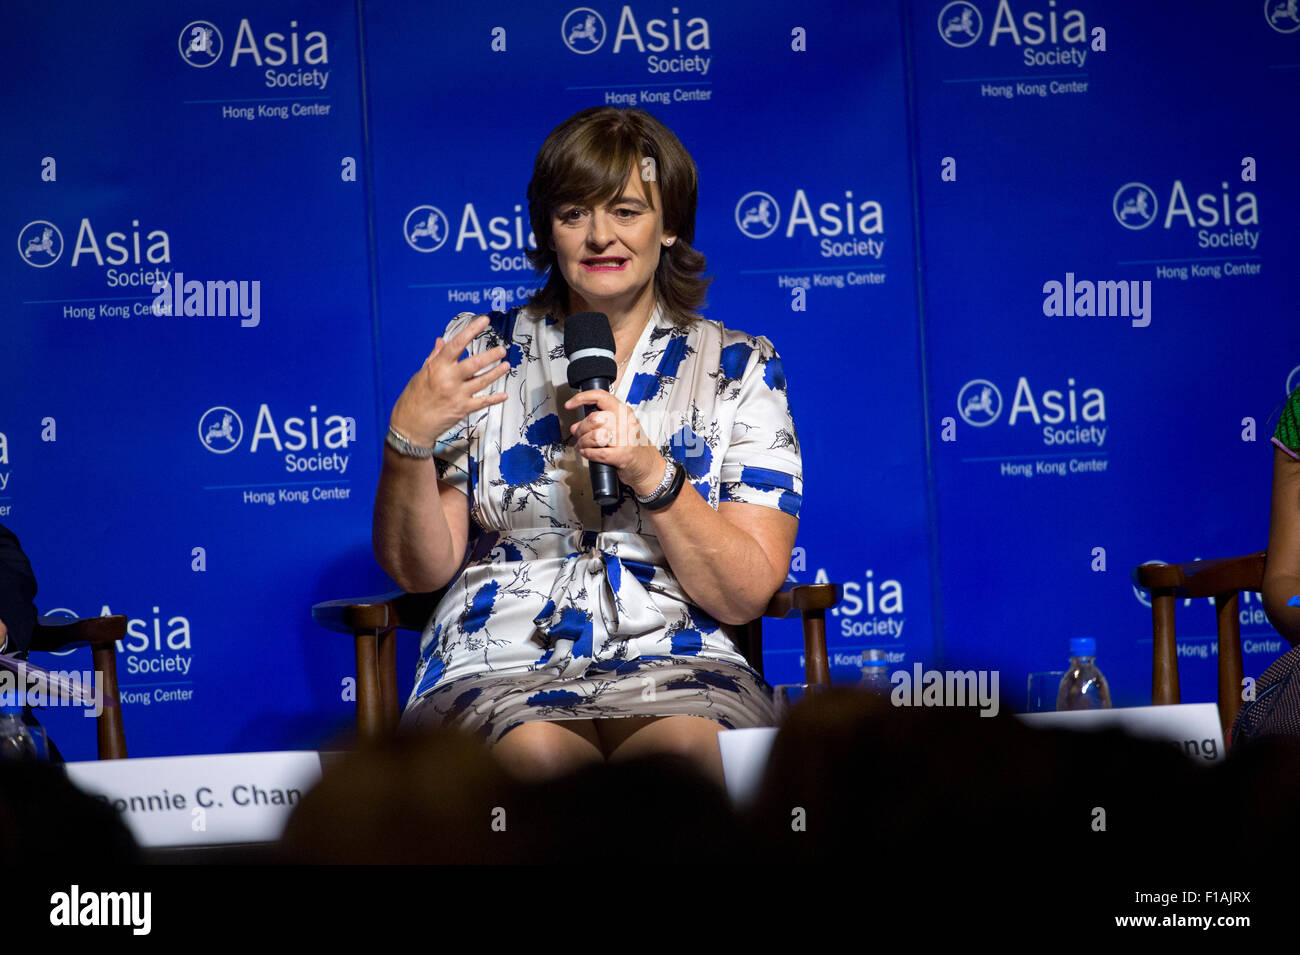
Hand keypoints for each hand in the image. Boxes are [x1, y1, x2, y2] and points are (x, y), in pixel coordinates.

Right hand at [389, 314, 510, 446]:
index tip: (483, 321)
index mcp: (438, 367)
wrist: (411, 426)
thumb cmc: (414, 398)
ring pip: (482, 381)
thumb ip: (434, 357)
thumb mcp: (421, 374)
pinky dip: (495, 398)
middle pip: (474, 363)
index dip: (471, 331)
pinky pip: (483, 402)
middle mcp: (449, 379)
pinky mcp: (463, 409)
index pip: (457, 344)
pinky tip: (504, 394)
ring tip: (506, 365)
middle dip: (490, 355)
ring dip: (496, 372)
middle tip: (501, 349)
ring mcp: (457, 395)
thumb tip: (441, 341)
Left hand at [564, 390, 664, 496]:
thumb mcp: (619, 429)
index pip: (601, 397)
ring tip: (583, 447)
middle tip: (580, 435)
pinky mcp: (623, 455)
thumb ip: (598, 425)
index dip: (582, 398)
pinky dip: (588, 455)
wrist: (650, 467)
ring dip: (583, 443)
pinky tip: (588, 454)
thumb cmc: (635, 448)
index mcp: (624, 412)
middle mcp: (626, 423)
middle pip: (594, 418)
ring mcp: (625, 439)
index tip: (570, 404)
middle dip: (581, 429)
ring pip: (594, 435)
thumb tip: (576, 426)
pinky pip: (597, 453)